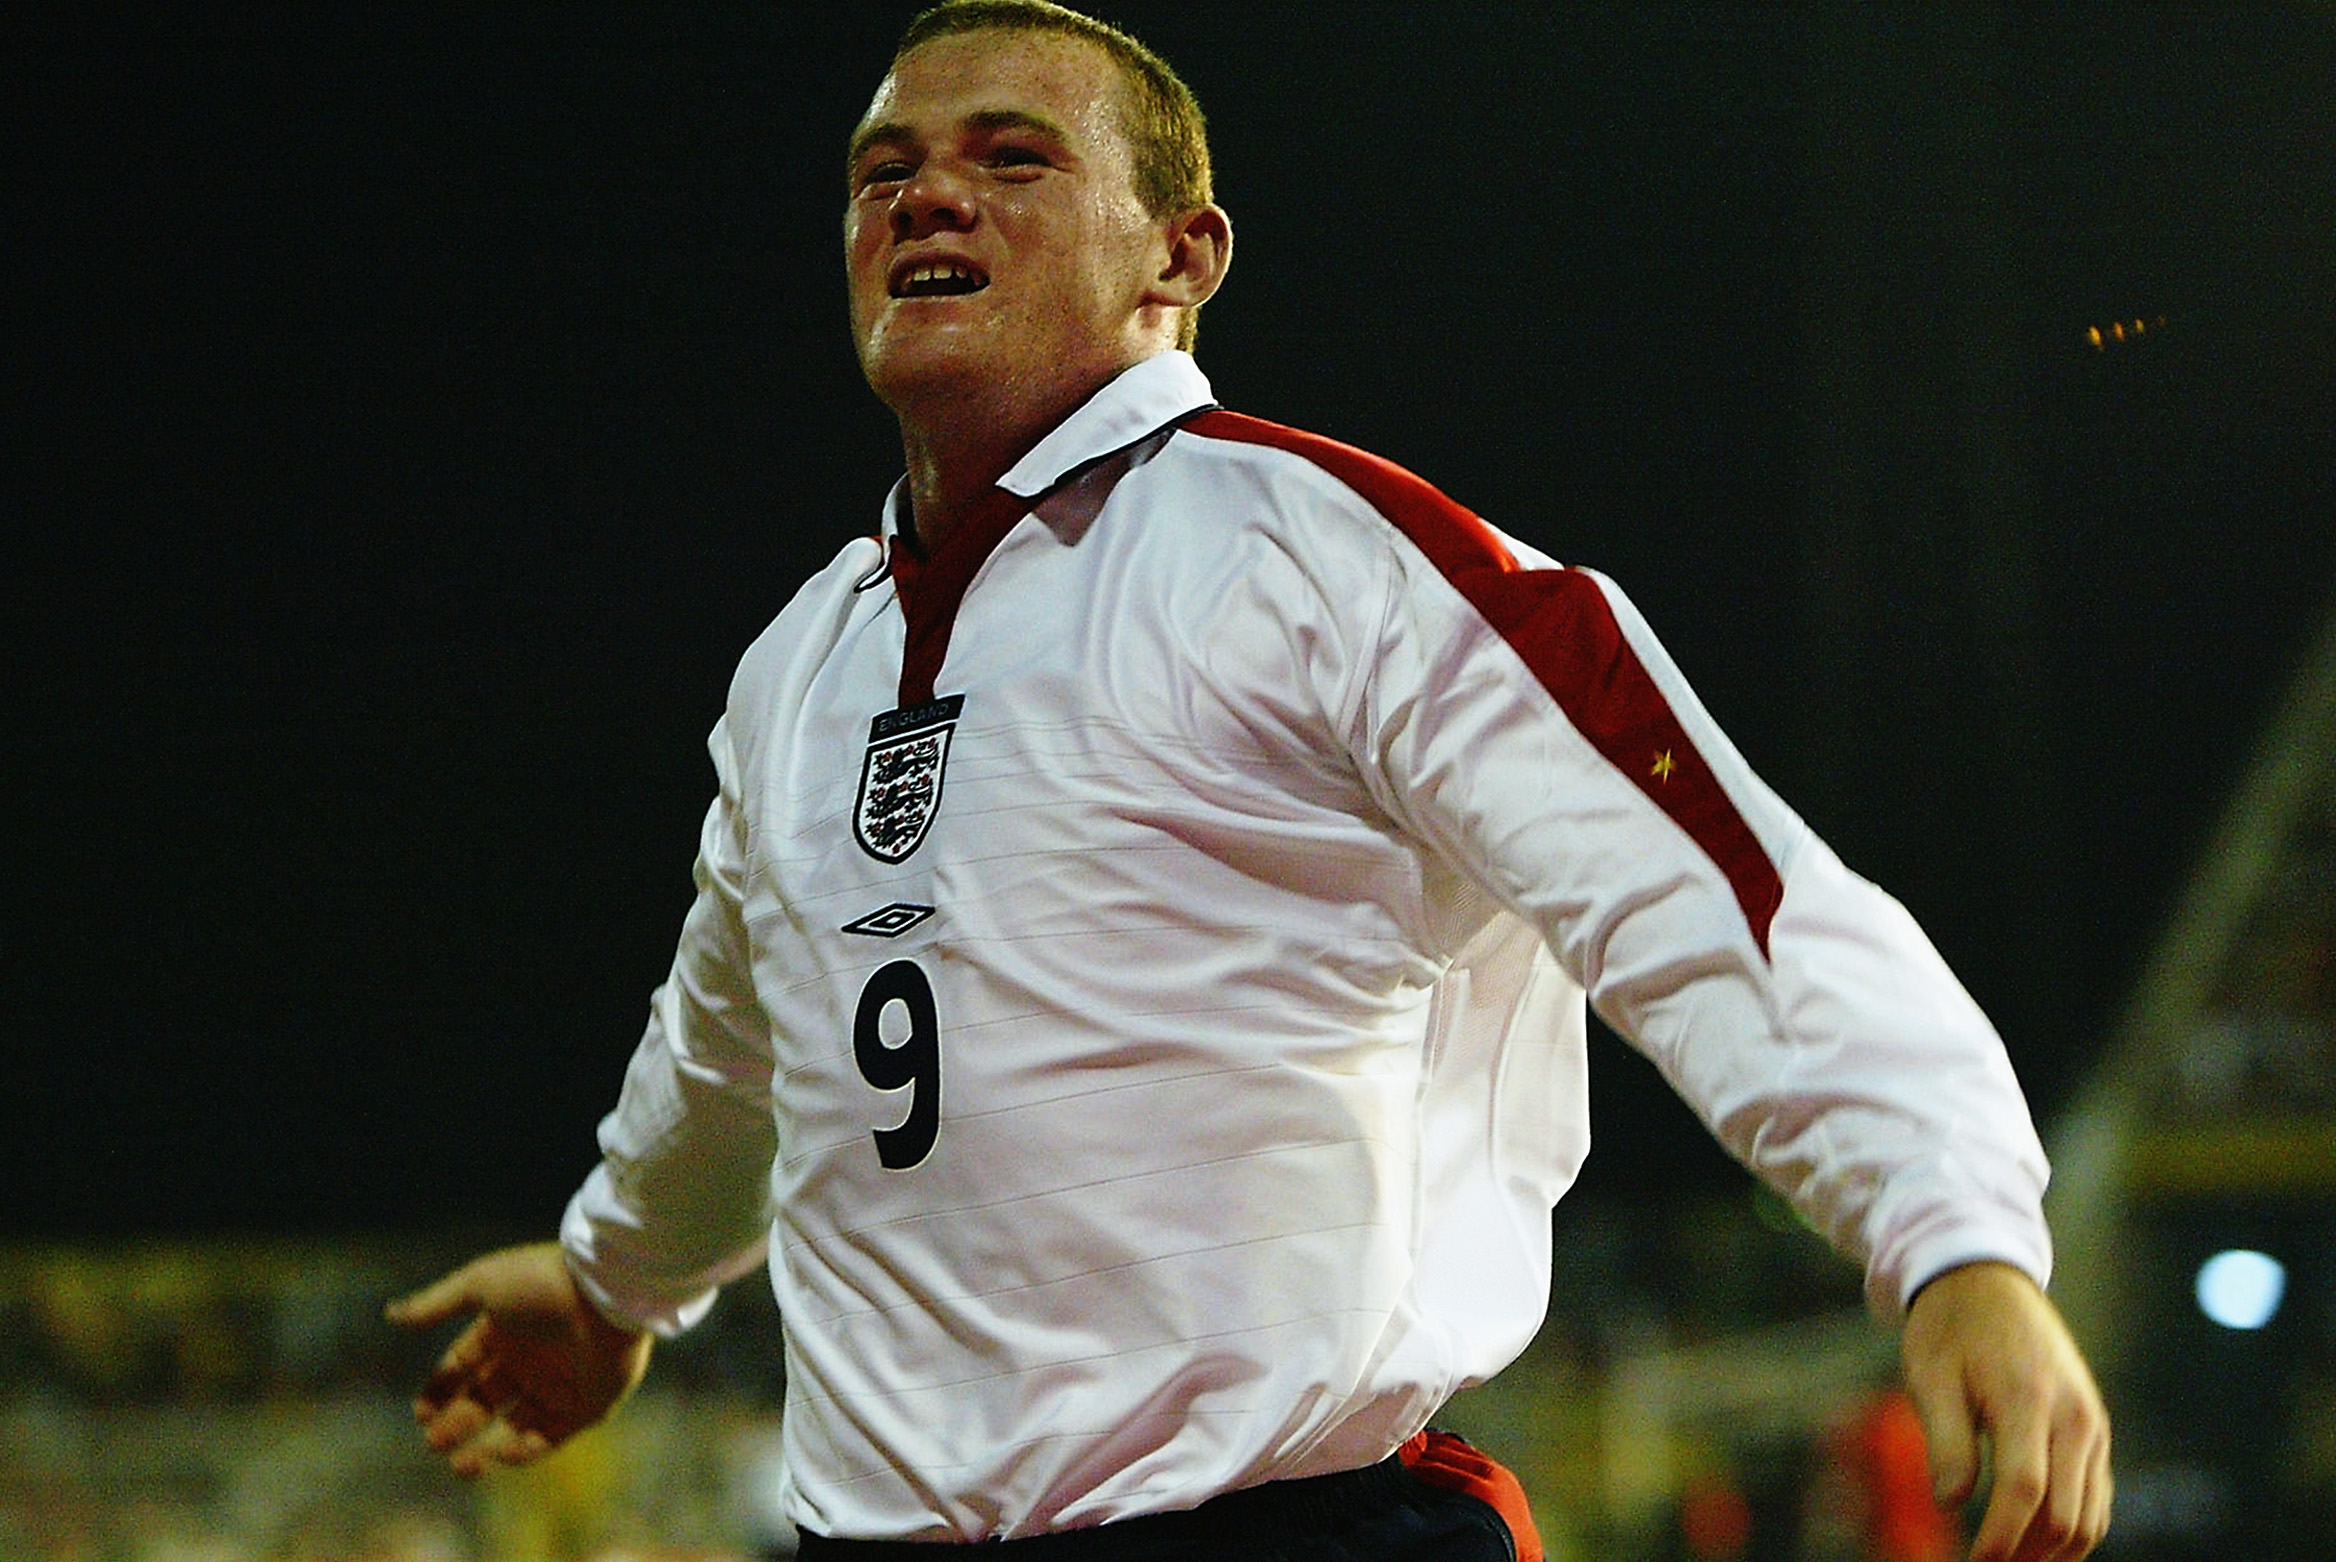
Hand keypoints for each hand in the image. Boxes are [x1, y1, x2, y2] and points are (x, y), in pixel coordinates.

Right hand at [385, 1240, 652, 1477]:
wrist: (607, 1291)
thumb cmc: (542, 1282)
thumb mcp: (481, 1284)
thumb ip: (436, 1304)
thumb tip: (391, 1315)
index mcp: (505, 1328)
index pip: (462, 1366)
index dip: (439, 1390)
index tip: (419, 1413)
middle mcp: (531, 1357)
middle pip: (484, 1400)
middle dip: (456, 1423)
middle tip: (432, 1444)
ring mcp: (561, 1382)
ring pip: (516, 1426)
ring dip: (486, 1449)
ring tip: (460, 1467)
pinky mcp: (590, 1403)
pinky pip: (552, 1436)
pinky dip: (526, 1450)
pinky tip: (501, 1454)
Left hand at [1901, 1261, 2111, 1560]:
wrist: (1987, 1281)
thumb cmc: (1950, 1329)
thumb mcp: (1930, 1376)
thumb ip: (1945, 1441)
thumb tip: (1950, 1504)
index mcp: (2029, 1400)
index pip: (2024, 1491)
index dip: (2000, 1539)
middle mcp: (2075, 1417)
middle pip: (2066, 1515)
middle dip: (2027, 1554)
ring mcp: (2093, 1425)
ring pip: (2090, 1516)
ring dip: (2052, 1550)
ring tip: (2006, 1559)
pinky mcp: (2096, 1430)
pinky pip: (2096, 1496)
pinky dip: (2070, 1526)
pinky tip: (2030, 1537)